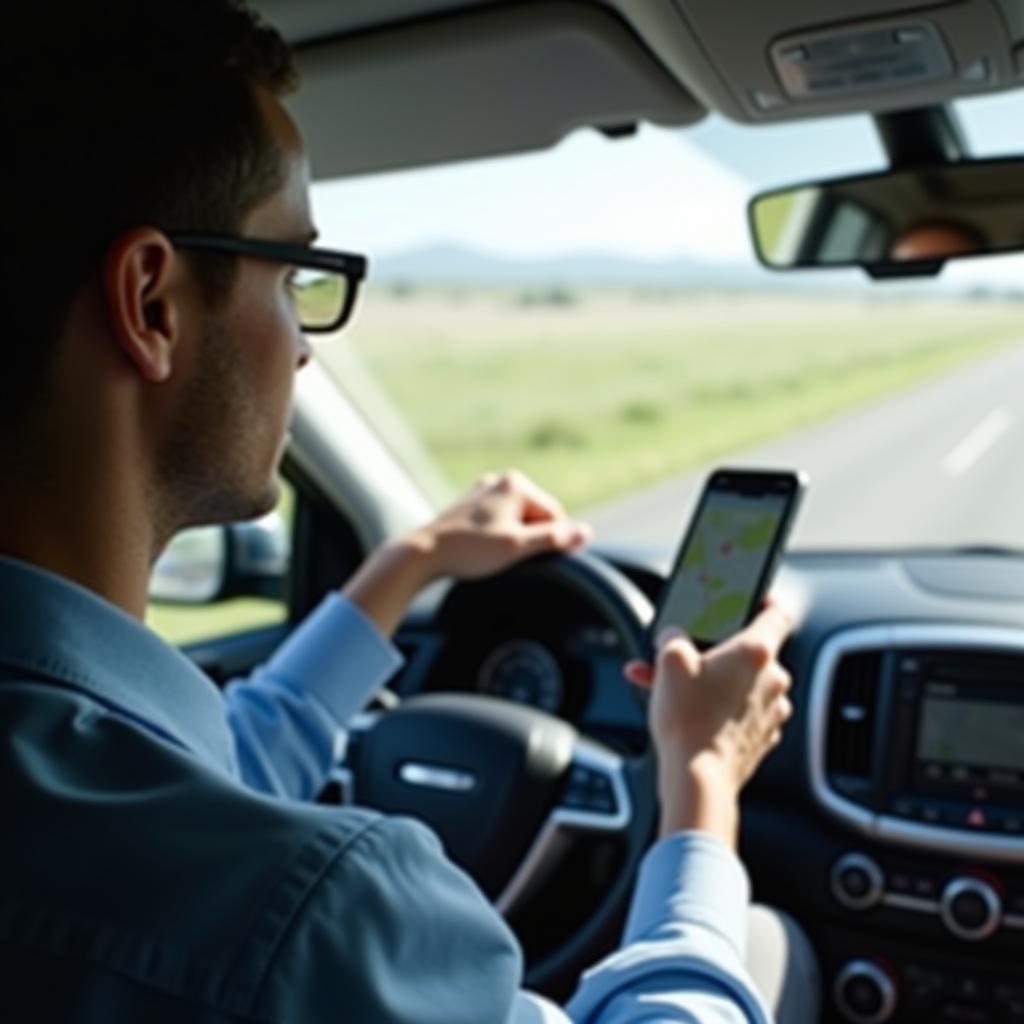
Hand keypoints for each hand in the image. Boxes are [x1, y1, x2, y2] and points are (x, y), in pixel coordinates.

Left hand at [404, 469, 591, 581]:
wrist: (423, 553)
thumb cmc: (470, 550)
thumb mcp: (518, 548)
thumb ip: (554, 539)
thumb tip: (585, 532)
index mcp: (516, 483)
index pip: (555, 516)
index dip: (550, 541)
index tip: (531, 559)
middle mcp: (500, 480)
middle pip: (535, 516)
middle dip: (529, 538)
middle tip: (506, 558)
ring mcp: (482, 490)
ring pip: (516, 520)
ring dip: (512, 539)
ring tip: (490, 554)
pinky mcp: (469, 504)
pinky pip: (497, 521)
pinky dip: (496, 537)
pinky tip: (480, 550)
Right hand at [624, 600, 793, 847]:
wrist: (698, 780)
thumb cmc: (689, 721)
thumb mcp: (669, 662)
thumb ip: (673, 637)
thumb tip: (674, 638)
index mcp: (756, 652)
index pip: (777, 612)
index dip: (764, 599)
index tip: (753, 598)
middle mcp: (774, 679)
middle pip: (750, 652)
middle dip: (717, 652)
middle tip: (687, 657)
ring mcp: (772, 711)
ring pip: (745, 685)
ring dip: (715, 682)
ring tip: (677, 689)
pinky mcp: (763, 738)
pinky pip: (744, 713)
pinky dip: (721, 709)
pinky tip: (691, 713)